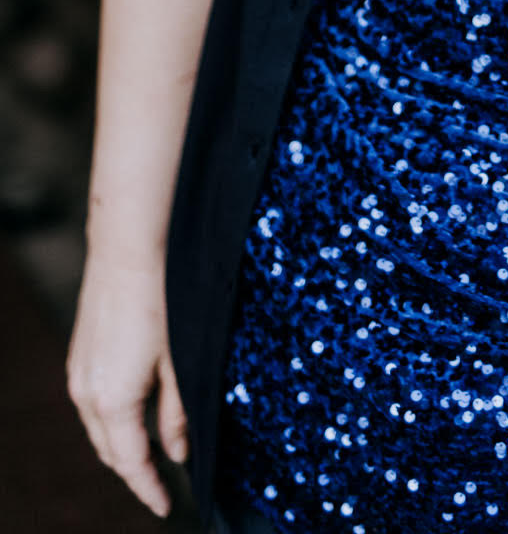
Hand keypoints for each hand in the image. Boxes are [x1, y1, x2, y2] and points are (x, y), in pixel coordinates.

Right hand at [66, 249, 188, 517]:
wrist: (129, 249)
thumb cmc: (162, 301)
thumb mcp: (181, 362)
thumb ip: (178, 414)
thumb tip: (177, 454)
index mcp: (113, 402)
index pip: (130, 463)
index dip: (149, 489)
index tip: (168, 506)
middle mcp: (86, 395)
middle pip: (109, 451)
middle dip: (134, 471)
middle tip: (162, 485)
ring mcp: (77, 375)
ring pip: (98, 429)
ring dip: (121, 446)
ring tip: (152, 453)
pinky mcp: (78, 356)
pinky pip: (92, 405)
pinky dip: (112, 421)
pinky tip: (135, 414)